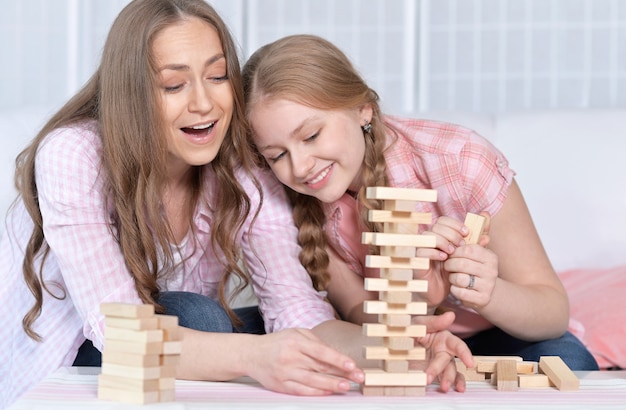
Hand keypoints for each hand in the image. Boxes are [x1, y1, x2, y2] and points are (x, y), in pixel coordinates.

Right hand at [246, 328, 363, 395]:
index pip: (321, 351)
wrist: (252, 354)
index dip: (338, 359)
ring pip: (312, 381)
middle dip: (341, 373)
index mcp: (296, 341)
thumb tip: (336, 355)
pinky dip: (316, 392)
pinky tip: (328, 391)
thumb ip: (315, 342)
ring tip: (346, 387)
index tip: (352, 365)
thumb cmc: (278, 342)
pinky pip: (301, 390)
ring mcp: (285, 373)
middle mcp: (290, 357)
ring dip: (331, 385)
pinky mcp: (280, 385)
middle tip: (358, 378)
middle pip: (320, 367)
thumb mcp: (296, 333)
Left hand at [411, 311, 473, 391]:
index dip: (465, 354)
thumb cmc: (410, 328)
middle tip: (430, 377)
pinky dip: (445, 384)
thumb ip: (434, 322)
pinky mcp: (433, 372)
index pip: (457, 345)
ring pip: (449, 373)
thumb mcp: (419, 322)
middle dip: (444, 372)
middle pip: (449, 362)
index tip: (470, 363)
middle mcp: (443, 351)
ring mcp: (438, 364)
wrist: (395, 340)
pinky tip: (446, 389)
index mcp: (443, 338)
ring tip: (444, 388)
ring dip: (447, 380)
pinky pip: (443, 379)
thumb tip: (451, 315)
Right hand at [414, 215, 482, 306]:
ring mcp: (422, 249)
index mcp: (440, 236)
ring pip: (428, 236)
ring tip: (452, 252)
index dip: (455, 224)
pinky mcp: (417, 260)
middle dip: (451, 233)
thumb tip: (487, 235)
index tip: (467, 233)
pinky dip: (433, 252)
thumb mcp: (467, 257)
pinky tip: (443, 258)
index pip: (443, 220)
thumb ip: (476, 245)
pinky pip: (422, 250)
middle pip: (436, 226)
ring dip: (442, 241)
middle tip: (461, 244)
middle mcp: (429, 240)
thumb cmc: (454, 272)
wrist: (443, 290)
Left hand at [444, 212, 497, 309]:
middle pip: (461, 264)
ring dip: (452, 278)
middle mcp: (492, 271)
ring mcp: (488, 286)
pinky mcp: (481, 300)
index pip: (467, 249)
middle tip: (448, 266)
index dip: (455, 251)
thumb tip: (484, 212)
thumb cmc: (478, 269)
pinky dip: (454, 290)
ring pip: (459, 278)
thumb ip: (479, 232)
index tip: (451, 253)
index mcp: (491, 256)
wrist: (488, 295)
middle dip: (450, 265)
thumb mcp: (479, 251)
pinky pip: (459, 292)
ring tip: (454, 277)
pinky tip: (458, 288)